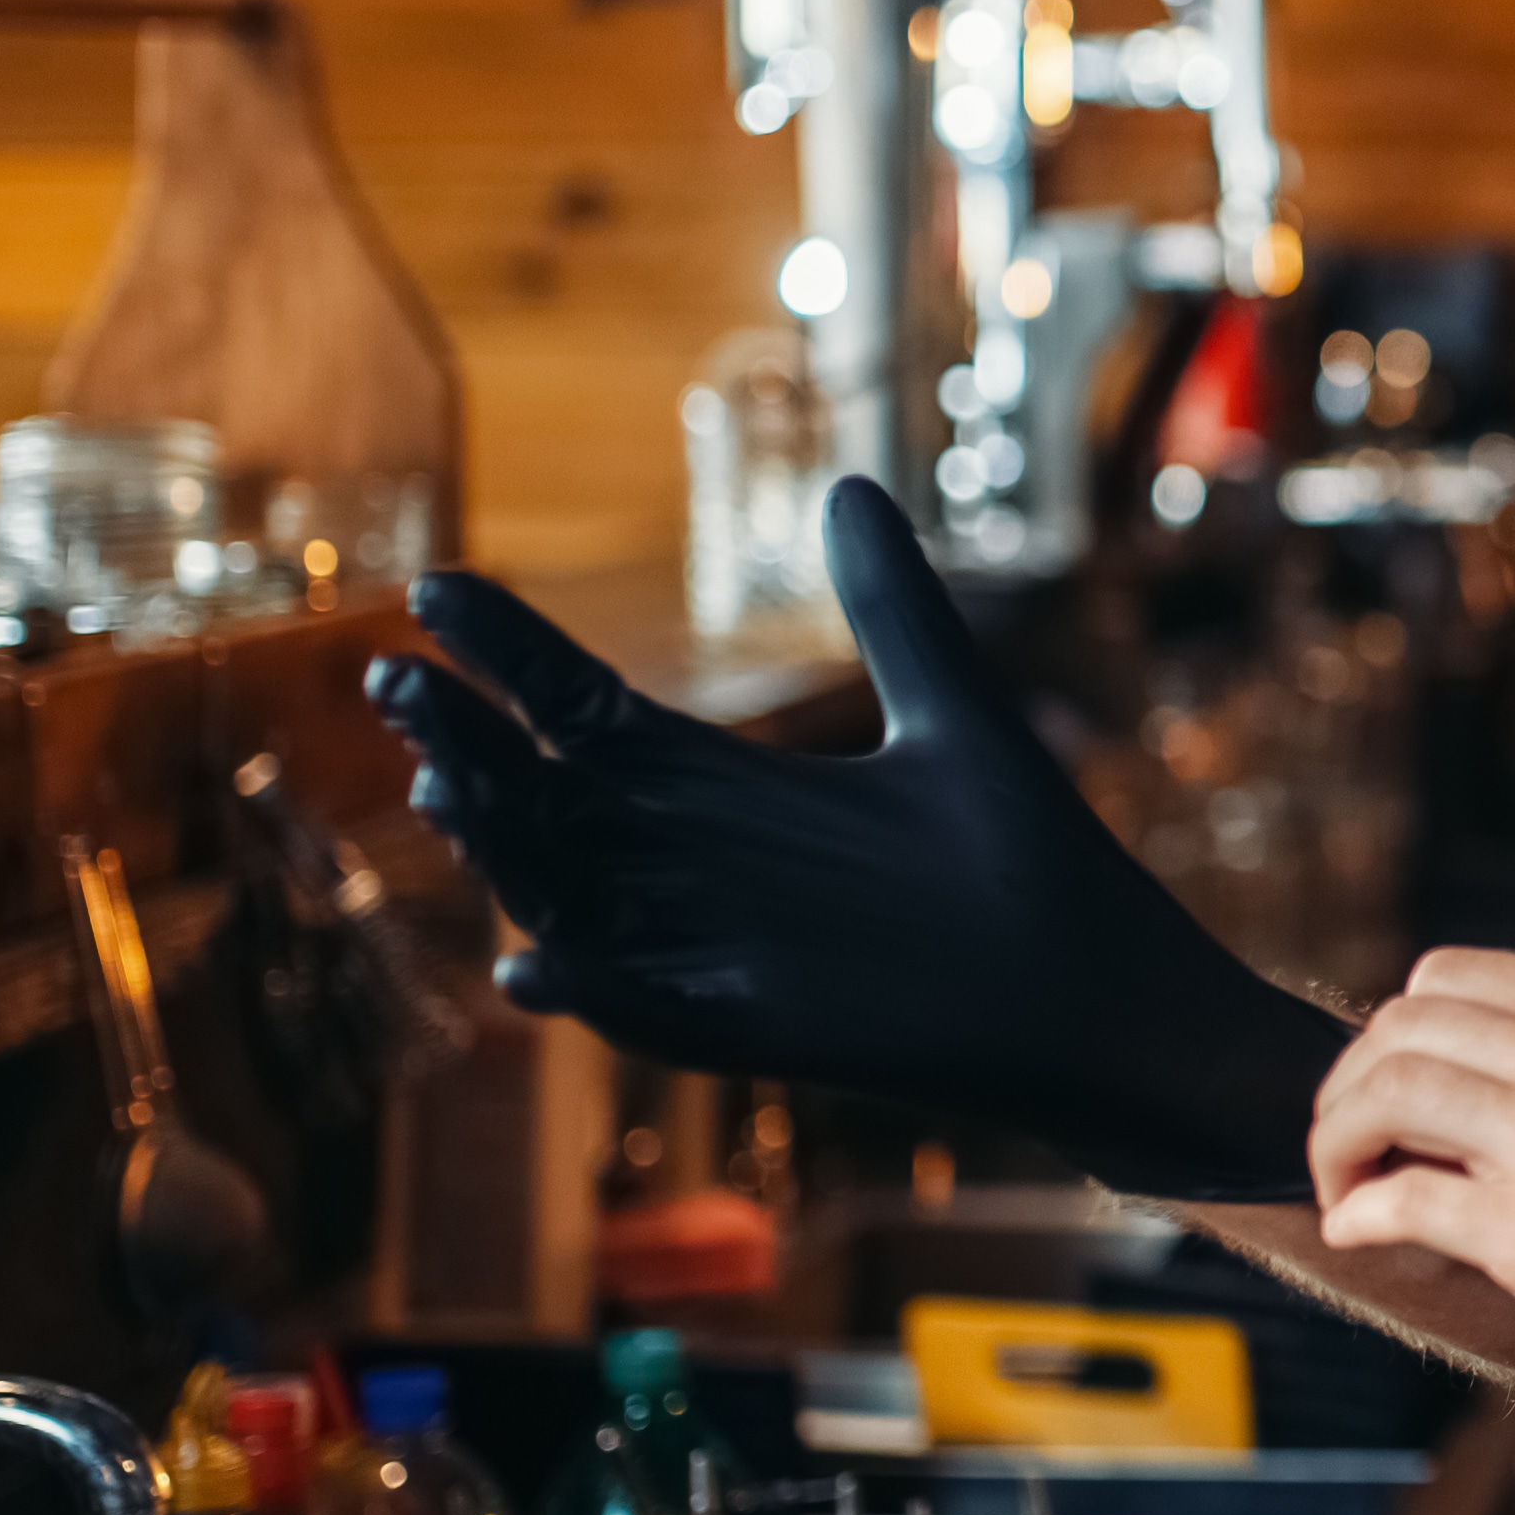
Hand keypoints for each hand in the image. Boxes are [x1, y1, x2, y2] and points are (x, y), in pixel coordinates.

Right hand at [367, 479, 1350, 1198]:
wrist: (1117, 995)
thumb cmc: (1033, 866)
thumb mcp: (952, 710)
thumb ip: (893, 607)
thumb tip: (848, 482)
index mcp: (728, 793)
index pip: (584, 712)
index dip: (508, 656)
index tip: (435, 586)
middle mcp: (699, 872)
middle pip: (548, 800)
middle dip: (468, 745)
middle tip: (398, 681)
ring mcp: (721, 955)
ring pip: (569, 902)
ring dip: (505, 854)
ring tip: (449, 787)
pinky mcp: (763, 1032)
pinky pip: (648, 1016)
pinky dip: (591, 991)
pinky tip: (529, 964)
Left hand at [1304, 950, 1514, 1436]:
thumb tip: (1451, 1076)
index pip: (1447, 976)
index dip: (1393, 1034)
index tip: (1393, 1092)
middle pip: (1401, 1027)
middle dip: (1349, 1088)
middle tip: (1352, 1145)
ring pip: (1387, 1096)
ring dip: (1339, 1143)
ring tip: (1351, 1186)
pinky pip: (1401, 1200)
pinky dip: (1358, 1214)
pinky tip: (1364, 1233)